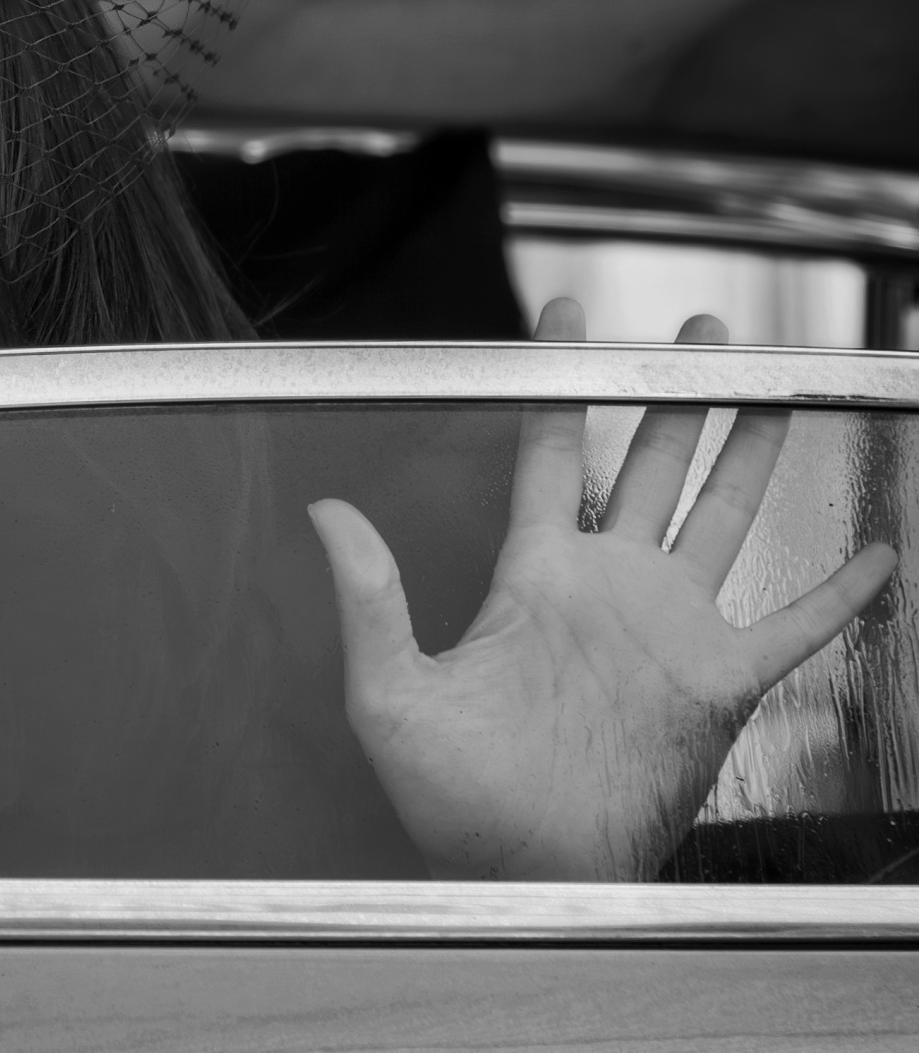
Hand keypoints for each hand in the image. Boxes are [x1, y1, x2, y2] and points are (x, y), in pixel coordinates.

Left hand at [309, 298, 897, 879]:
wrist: (522, 871)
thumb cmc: (450, 796)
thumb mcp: (390, 691)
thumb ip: (369, 597)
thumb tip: (325, 512)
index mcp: (533, 576)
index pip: (552, 454)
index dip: (561, 384)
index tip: (568, 318)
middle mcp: (607, 586)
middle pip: (650, 464)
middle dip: (675, 395)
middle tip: (699, 332)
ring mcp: (669, 629)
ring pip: (721, 517)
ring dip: (748, 452)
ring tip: (773, 388)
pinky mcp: (719, 684)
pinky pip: (794, 627)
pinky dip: (841, 594)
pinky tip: (880, 557)